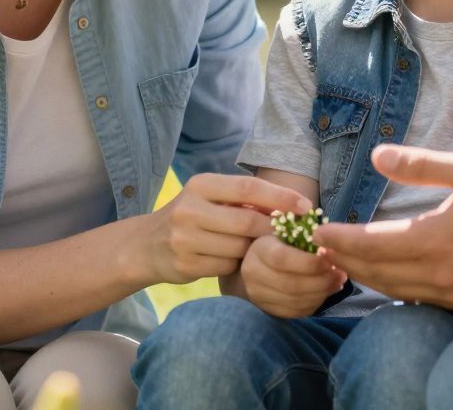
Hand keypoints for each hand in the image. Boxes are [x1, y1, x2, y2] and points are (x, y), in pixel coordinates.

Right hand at [141, 173, 311, 285]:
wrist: (146, 246)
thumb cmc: (191, 217)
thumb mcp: (209, 198)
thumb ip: (242, 199)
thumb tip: (292, 206)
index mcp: (201, 185)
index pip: (249, 187)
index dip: (281, 197)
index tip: (306, 207)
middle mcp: (190, 209)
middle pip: (248, 221)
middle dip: (273, 230)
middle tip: (292, 236)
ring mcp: (185, 238)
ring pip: (240, 248)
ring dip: (252, 250)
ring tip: (252, 247)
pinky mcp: (185, 264)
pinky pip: (226, 267)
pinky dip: (235, 265)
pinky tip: (229, 260)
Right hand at [240, 234, 345, 318]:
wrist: (258, 263)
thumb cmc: (279, 241)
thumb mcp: (285, 230)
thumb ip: (303, 232)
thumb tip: (329, 238)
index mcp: (259, 250)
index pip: (282, 259)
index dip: (309, 263)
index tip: (330, 260)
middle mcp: (254, 275)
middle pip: (291, 284)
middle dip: (321, 281)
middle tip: (341, 274)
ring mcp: (259, 296)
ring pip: (296, 301)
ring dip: (322, 293)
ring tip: (338, 281)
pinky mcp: (269, 310)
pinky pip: (297, 311)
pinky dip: (316, 302)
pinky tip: (326, 291)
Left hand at [314, 146, 452, 309]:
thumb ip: (422, 165)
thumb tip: (377, 156)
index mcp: (436, 240)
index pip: (368, 245)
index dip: (337, 238)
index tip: (314, 229)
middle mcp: (441, 275)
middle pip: (374, 274)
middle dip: (343, 259)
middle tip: (320, 245)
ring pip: (394, 291)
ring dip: (366, 276)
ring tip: (346, 259)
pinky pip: (419, 299)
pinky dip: (395, 287)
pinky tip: (392, 273)